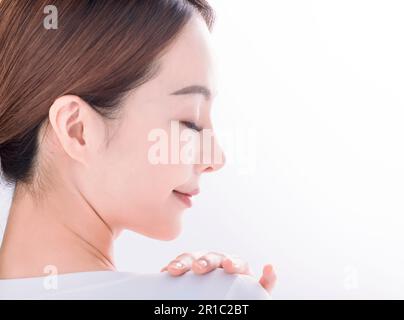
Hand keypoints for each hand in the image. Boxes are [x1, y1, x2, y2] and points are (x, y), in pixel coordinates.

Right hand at [160, 251, 276, 293]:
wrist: (224, 294)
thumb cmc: (240, 292)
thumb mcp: (254, 290)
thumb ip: (265, 282)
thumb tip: (271, 266)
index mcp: (235, 265)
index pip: (235, 261)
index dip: (232, 262)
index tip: (229, 267)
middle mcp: (217, 261)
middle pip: (210, 257)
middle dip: (204, 261)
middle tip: (199, 268)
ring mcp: (200, 263)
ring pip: (191, 257)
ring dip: (182, 261)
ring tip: (173, 269)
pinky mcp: (187, 269)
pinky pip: (179, 265)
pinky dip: (172, 266)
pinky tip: (164, 271)